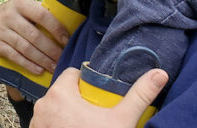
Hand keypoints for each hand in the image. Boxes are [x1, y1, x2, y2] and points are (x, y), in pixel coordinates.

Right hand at [0, 0, 68, 75]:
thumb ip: (42, 14)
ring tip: (54, 67)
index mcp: (21, 4)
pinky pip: (15, 57)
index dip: (56, 29)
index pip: (42, 15)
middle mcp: (9, 16)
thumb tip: (69, 24)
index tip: (67, 41)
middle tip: (63, 59)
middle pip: (34, 36)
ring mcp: (1, 30)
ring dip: (42, 60)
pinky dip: (28, 65)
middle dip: (51, 49)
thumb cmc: (17, 16)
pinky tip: (39, 70)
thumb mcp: (26, 8)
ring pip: (25, 48)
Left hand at [32, 67, 168, 127]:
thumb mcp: (122, 120)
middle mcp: (43, 104)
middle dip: (78, 99)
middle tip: (94, 113)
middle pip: (63, 91)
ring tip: (84, 125)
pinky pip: (47, 122)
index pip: (73, 74)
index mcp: (60, 93)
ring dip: (66, 113)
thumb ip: (140, 95)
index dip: (87, 81)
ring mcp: (37, 122)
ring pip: (54, 107)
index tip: (98, 94)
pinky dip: (57, 125)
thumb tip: (160, 74)